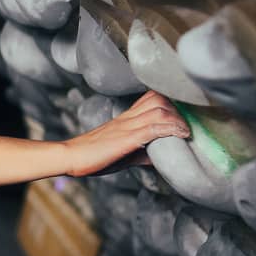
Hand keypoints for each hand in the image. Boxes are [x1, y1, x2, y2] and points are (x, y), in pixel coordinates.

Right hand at [62, 91, 189, 177]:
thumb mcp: (122, 152)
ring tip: (185, 131)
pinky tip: (181, 135)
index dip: (170, 103)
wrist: (70, 157)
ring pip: (159, 109)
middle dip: (177, 109)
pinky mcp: (127, 138)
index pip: (150, 98)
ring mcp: (127, 126)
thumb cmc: (93, 157)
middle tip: (185, 125)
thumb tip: (161, 157)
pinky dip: (171, 129)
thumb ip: (142, 151)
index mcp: (125, 118)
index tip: (183, 116)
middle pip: (158, 98)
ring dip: (177, 119)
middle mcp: (127, 117)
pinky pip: (153, 127)